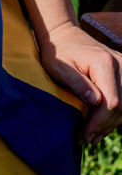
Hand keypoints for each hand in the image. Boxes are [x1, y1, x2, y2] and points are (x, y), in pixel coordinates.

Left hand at [40, 21, 121, 142]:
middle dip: (104, 126)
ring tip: (92, 135)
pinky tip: (100, 124)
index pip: (111, 102)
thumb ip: (76, 83)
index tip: (84, 135)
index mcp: (104, 64)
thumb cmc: (58, 52)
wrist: (65, 35)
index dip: (99, 122)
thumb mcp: (59, 67)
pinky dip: (114, 114)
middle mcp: (121, 64)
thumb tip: (95, 102)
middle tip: (87, 139)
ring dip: (110, 123)